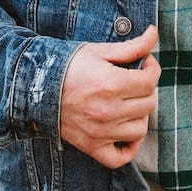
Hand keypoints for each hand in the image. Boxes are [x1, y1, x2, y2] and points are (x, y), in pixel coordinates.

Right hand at [59, 24, 160, 167]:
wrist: (37, 87)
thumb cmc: (70, 65)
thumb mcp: (100, 51)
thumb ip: (132, 46)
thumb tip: (154, 32)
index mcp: (112, 84)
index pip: (150, 81)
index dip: (152, 69)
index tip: (145, 63)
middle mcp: (109, 111)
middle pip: (148, 104)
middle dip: (147, 89)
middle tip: (136, 81)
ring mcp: (100, 132)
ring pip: (140, 130)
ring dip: (140, 115)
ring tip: (130, 103)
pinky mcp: (92, 147)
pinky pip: (121, 158)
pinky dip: (130, 148)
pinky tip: (127, 131)